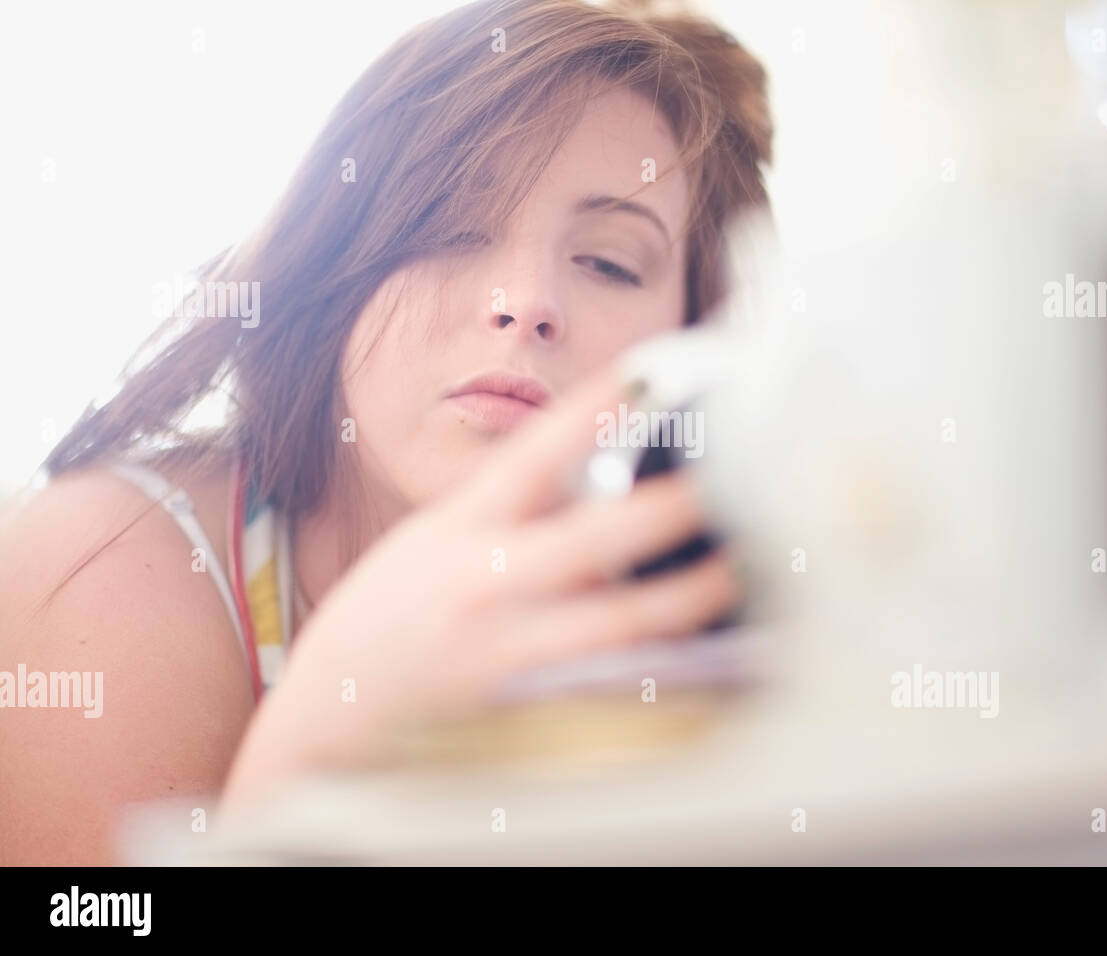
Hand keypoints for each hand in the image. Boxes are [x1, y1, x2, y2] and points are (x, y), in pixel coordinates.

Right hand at [223, 364, 741, 802]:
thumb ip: (513, 514)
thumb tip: (601, 475)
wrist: (326, 723)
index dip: (593, 411)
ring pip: (618, 625)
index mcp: (458, 530)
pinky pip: (609, 688)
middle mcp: (484, 588)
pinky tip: (710, 659)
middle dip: (669, 508)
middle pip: (593, 540)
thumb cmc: (388, 621)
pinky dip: (660, 669)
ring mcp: (507, 656)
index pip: (533, 456)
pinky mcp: (525, 713)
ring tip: (740, 569)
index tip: (649, 375)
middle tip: (730, 482)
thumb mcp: (436, 543)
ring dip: (687, 596)